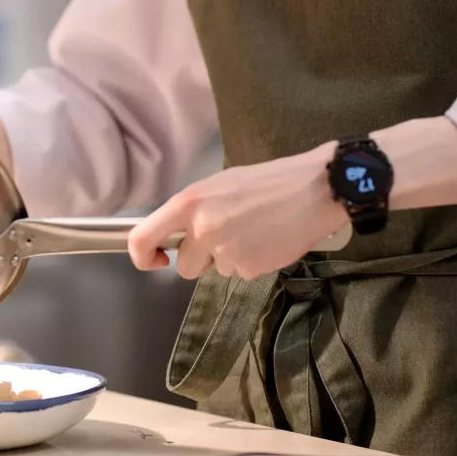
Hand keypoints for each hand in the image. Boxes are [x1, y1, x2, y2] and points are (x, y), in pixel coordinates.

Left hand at [128, 141, 344, 278]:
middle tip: (227, 235)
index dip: (142, 256)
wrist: (315, 190)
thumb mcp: (219, 185)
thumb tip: (176, 233)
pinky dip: (251, 262)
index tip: (156, 260)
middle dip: (201, 258)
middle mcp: (202, 229)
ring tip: (253, 232)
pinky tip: (267, 241)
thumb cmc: (268, 182)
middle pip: (184, 266)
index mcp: (189, 203)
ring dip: (229, 259)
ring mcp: (226, 251)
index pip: (142, 238)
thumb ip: (194, 210)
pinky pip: (240, 273)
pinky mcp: (250, 268)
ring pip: (215, 270)